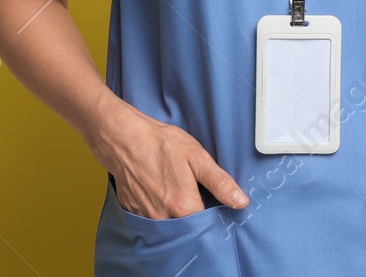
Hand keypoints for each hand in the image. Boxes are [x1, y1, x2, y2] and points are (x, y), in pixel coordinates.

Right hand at [88, 101, 249, 218]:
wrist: (124, 138)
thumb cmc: (160, 144)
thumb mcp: (197, 157)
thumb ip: (220, 182)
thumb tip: (241, 201)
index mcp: (184, 206)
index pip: (207, 223)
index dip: (213, 212)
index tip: (212, 199)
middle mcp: (164, 218)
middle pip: (188, 227)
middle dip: (193, 213)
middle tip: (191, 189)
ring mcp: (147, 217)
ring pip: (169, 224)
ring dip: (175, 213)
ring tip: (173, 188)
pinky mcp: (134, 212)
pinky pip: (152, 219)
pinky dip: (158, 209)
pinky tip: (158, 190)